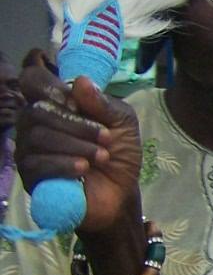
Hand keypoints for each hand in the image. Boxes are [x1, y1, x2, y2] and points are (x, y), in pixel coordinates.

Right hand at [15, 67, 142, 236]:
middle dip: (76, 124)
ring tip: (101, 157)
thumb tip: (80, 81)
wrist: (120, 193)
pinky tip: (83, 169)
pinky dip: (63, 164)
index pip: (33, 81)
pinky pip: (36, 163)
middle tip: (105, 138)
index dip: (49, 86)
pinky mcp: (30, 176)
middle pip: (38, 111)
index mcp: (56, 105)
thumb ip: (104, 104)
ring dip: (76, 145)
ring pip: (37, 137)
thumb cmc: (118, 154)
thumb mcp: (122, 125)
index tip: (75, 102)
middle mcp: (35, 124)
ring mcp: (29, 149)